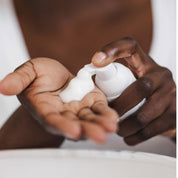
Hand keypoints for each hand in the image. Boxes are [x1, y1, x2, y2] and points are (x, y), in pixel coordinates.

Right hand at [0, 58, 117, 142]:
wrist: (57, 79)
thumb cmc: (41, 77)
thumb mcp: (28, 73)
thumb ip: (18, 80)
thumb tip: (3, 86)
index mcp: (46, 109)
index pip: (53, 120)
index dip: (62, 126)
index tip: (72, 130)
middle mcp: (64, 114)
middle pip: (76, 125)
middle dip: (87, 130)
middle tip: (100, 136)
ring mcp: (79, 109)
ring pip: (90, 119)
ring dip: (100, 124)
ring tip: (111, 127)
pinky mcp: (92, 102)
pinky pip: (99, 109)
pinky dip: (106, 113)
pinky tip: (114, 118)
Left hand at [92, 37, 175, 144]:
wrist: (171, 106)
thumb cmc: (142, 92)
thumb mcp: (131, 79)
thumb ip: (113, 79)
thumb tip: (85, 85)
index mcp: (145, 63)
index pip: (130, 46)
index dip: (113, 50)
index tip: (96, 60)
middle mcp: (161, 75)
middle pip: (140, 88)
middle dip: (120, 105)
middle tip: (109, 114)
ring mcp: (171, 94)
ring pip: (144, 115)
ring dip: (125, 125)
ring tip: (116, 128)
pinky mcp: (175, 114)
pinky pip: (151, 130)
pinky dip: (135, 136)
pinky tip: (127, 136)